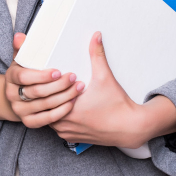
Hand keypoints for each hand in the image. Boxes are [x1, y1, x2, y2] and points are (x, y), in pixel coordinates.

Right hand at [4, 32, 82, 127]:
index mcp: (11, 77)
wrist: (19, 97)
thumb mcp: (23, 60)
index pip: (23, 77)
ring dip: (63, 96)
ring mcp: (19, 110)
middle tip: (74, 77)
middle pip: (37, 91)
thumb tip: (20, 36)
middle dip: (58, 85)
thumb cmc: (26, 74)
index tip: (58, 72)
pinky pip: (46, 119)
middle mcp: (12, 95)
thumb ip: (23, 48)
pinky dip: (60, 111)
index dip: (41, 75)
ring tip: (78, 88)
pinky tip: (72, 103)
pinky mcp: (29, 122)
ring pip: (44, 105)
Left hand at [50, 31, 175, 147]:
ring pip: (49, 118)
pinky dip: (59, 118)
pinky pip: (57, 128)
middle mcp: (64, 125)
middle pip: (45, 107)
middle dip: (47, 95)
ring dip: (52, 107)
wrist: (130, 127)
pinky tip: (64, 106)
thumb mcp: (105, 77)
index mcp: (68, 109)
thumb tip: (95, 36)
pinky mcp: (73, 139)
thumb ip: (97, 55)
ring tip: (56, 93)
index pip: (45, 96)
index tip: (49, 76)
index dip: (46, 85)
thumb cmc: (117, 104)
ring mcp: (68, 133)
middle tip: (51, 82)